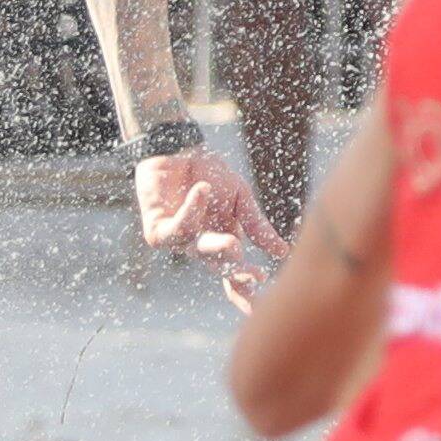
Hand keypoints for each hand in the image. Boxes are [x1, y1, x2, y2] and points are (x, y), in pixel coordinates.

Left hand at [138, 147, 284, 274]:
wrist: (181, 151)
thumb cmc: (210, 174)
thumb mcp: (242, 198)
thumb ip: (257, 226)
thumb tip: (282, 252)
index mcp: (224, 240)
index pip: (234, 269)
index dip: (245, 285)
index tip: (263, 290)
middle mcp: (201, 246)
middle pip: (219, 267)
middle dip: (236, 273)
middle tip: (255, 276)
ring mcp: (179, 240)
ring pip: (199, 250)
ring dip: (217, 243)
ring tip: (232, 239)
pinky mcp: (158, 231)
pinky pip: (177, 230)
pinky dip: (192, 210)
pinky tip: (203, 190)